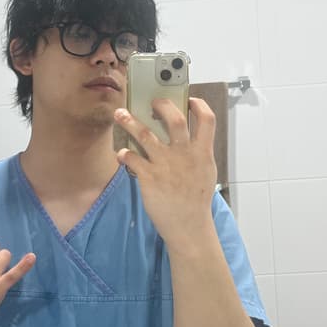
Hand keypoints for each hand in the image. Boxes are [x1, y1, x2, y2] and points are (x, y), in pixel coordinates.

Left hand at [113, 97, 217, 251]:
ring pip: (144, 134)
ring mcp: (165, 165)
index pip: (207, 119)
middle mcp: (184, 155)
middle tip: (153, 102)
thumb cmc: (196, 198)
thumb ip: (197, 151)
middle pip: (174, 119)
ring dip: (129, 121)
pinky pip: (132, 158)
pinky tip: (121, 154)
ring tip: (119, 114)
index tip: (189, 99)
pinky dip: (124, 154)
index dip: (199, 105)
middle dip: (162, 105)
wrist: (188, 226)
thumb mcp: (205, 171)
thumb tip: (186, 133)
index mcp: (202, 152)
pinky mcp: (149, 177)